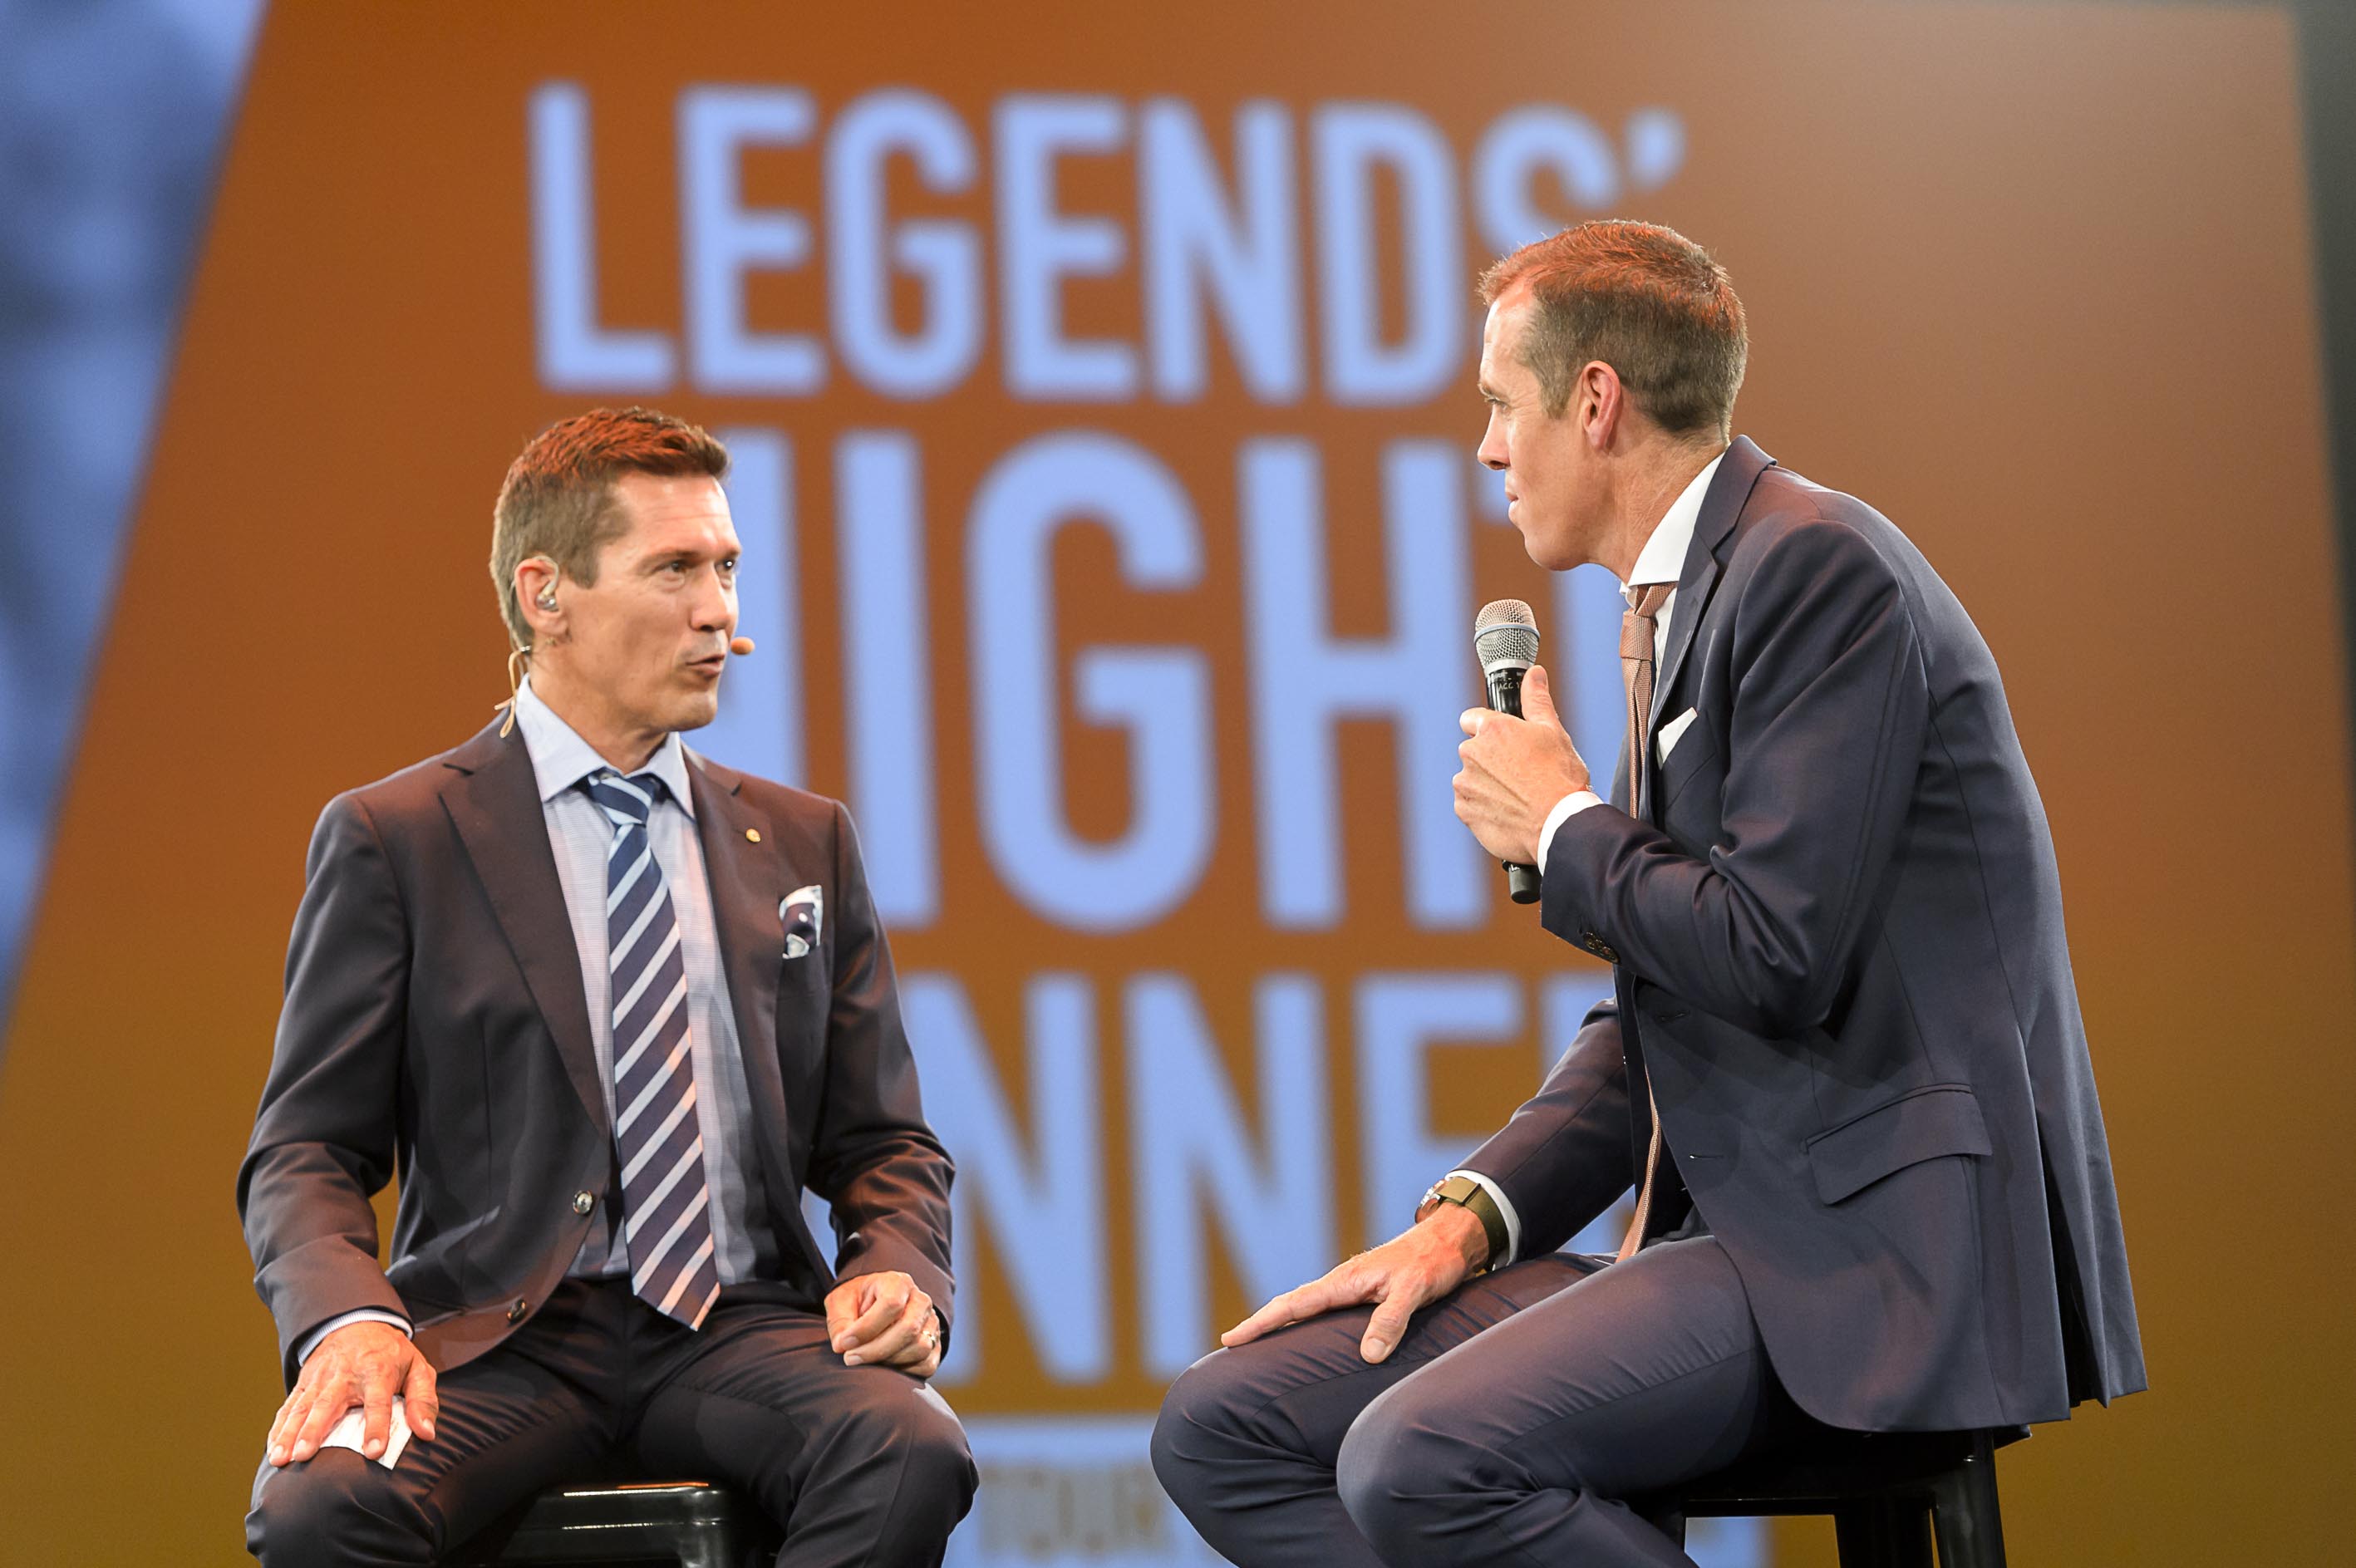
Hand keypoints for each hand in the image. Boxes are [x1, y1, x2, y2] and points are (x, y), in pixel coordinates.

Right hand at [265, 1321, 436, 1466]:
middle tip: (304, 1456)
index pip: (378, 1401)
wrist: (359, 1323)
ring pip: (303, 1407)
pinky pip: (289, 1405)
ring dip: (289, 1433)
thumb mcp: (417, 1369)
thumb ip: (423, 1400)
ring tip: (281, 1458)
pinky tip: (273, 1448)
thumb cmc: (392, 1354)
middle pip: (329, 1404)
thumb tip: (427, 1433)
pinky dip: (279, 1427)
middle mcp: (345, 1375)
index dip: (377, 1426)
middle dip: (315, 1430)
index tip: (373, 1451)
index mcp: (378, 1371)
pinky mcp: (305, 1382)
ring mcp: (321, 1378)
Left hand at [825, 1271, 940, 1377]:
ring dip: (888, 1361)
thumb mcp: (840, 1302)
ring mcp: (931, 1323)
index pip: (891, 1304)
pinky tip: (883, 1366)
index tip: (844, 1343)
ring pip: (920, 1348)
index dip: (866, 1328)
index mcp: (898, 1282)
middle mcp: (921, 1300)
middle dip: (875, 1350)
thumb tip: (842, 1345)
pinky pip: (927, 1365)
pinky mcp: (935, 1345)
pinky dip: (904, 1371)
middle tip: (850, 1358)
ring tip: (865, 1360)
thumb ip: (839, 1322)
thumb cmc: (856, 1302)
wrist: (874, 1307)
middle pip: (909, 1328)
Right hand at [1220, 1204, 1489, 1363]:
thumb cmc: (1432, 1263)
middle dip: (1260, 1323)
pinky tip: (1305, 1332)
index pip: (1293, 1305)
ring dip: (1280, 1320)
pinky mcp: (1362, 1291)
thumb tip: (1367, 1355)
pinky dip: (1304, 1318)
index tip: (1231, 1339)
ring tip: (1257, 1342)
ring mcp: (1350, 1286)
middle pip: (1290, 1304)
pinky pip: (1323, 1307)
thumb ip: (1390, 1320)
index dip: (1262, 1324)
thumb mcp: (1414, 1291)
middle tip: (1231, 1344)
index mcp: (1345, 1281)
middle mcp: (1341, 1282)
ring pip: (1305, 1304)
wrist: (1449, 1240)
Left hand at [1455, 665, 1589, 864]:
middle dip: (1492, 760)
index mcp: (1492, 729)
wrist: (1559, 825)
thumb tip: (1534, 673)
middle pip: (1474, 751)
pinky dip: (1484, 808)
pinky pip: (1469, 805)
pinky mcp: (1463, 811)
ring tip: (1518, 796)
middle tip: (1521, 773)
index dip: (1488, 728)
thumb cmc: (1561, 778)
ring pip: (1472, 778)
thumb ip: (1536, 700)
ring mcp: (1465, 783)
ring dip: (1487, 784)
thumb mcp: (1553, 732)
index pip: (1472, 718)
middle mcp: (1472, 753)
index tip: (1503, 741)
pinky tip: (1509, 812)